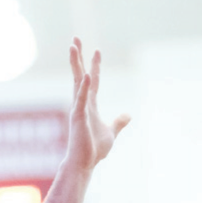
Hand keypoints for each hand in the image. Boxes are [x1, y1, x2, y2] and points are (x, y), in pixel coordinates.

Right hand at [67, 37, 129, 170]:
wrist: (84, 163)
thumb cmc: (94, 149)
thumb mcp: (111, 133)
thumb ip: (118, 122)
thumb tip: (128, 115)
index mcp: (90, 105)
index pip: (93, 81)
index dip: (95, 66)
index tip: (97, 50)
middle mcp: (82, 103)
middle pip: (79, 75)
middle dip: (79, 57)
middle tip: (75, 39)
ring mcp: (78, 108)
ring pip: (76, 81)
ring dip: (75, 64)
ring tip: (73, 47)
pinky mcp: (78, 117)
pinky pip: (81, 99)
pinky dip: (83, 87)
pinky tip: (85, 75)